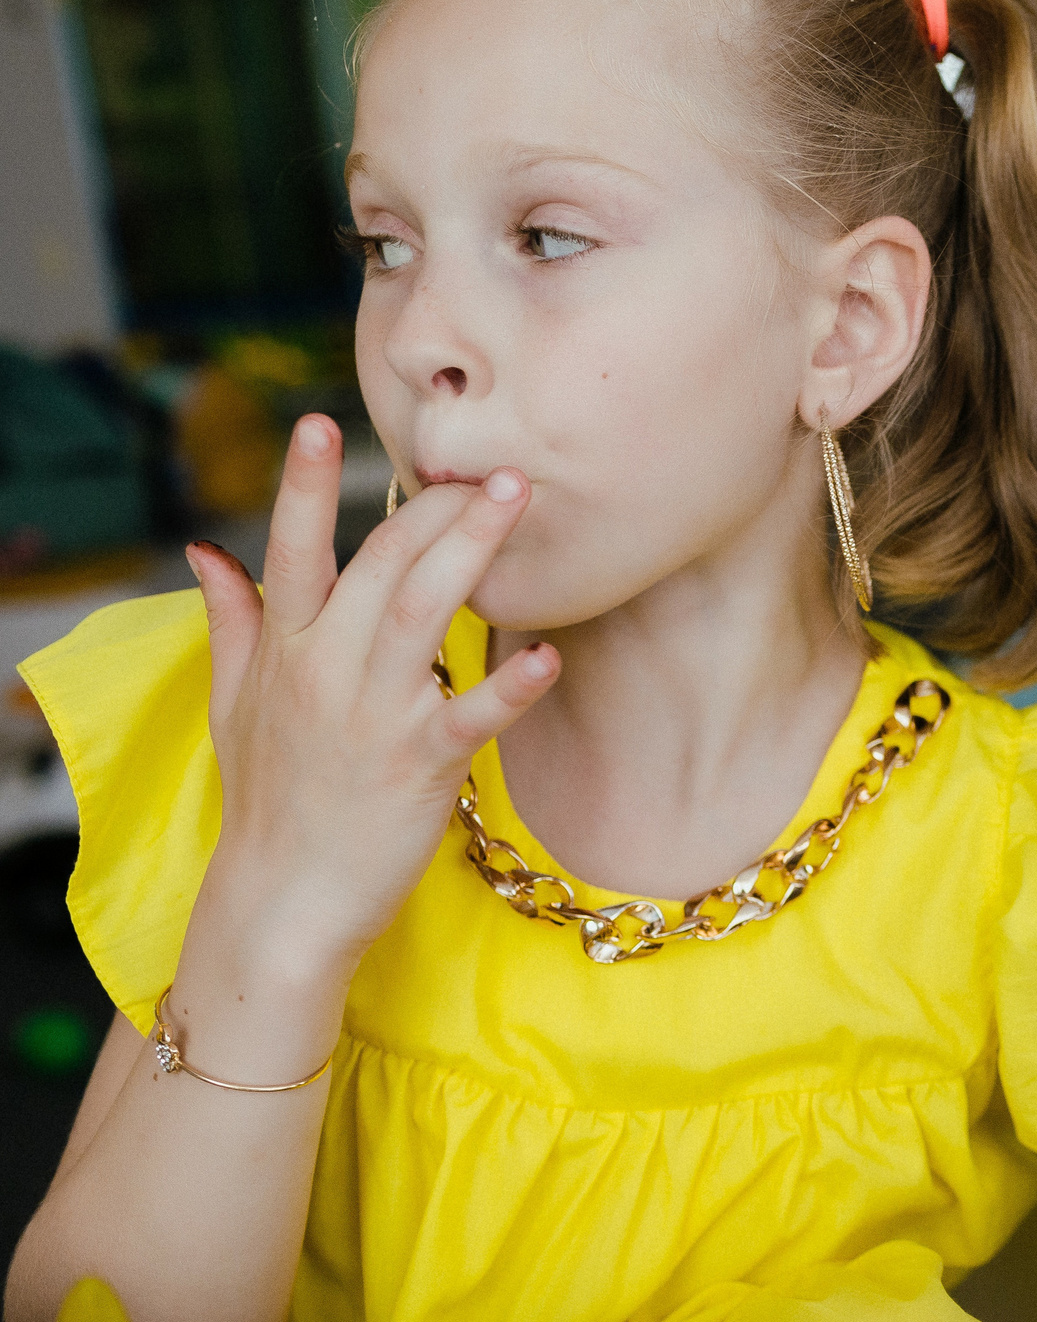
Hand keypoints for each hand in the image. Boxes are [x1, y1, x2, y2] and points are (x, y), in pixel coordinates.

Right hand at [190, 416, 555, 973]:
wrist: (283, 898)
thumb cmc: (268, 797)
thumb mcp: (231, 702)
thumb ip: (231, 619)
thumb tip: (204, 549)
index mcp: (284, 649)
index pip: (291, 550)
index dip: (304, 485)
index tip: (320, 422)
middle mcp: (326, 670)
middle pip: (380, 566)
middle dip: (432, 507)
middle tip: (487, 464)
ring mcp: (374, 714)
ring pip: (424, 611)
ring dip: (472, 551)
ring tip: (514, 501)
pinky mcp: (421, 763)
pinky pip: (472, 712)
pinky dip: (511, 684)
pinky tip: (547, 653)